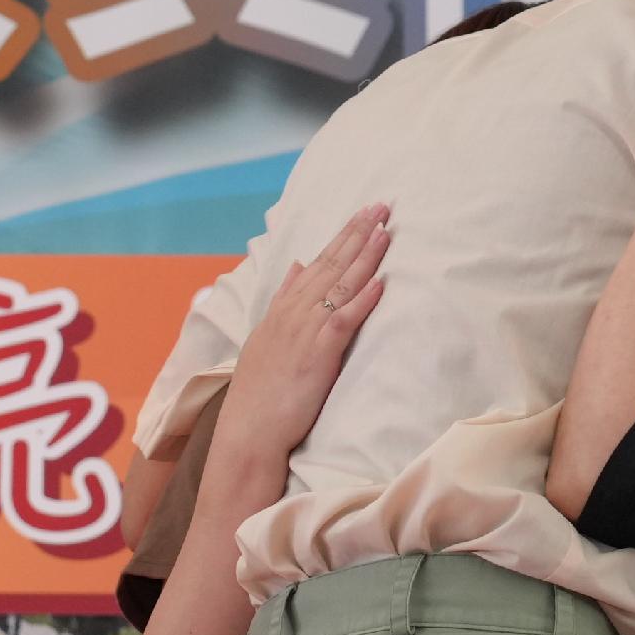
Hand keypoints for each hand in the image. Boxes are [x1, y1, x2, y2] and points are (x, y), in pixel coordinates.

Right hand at [217, 205, 389, 473]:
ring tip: (386, 230)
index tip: (364, 214)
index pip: (318, 263)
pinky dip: (362, 299)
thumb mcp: (267, 337)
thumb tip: (298, 266)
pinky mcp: (317, 353)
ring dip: (364, 256)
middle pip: (331, 265)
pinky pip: (344, 319)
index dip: (343, 237)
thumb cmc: (261, 391)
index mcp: (283, 308)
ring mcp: (305, 330)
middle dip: (358, 233)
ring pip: (339, 285)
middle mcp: (293, 312)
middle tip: (382, 205)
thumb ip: (284, 299)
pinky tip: (380, 281)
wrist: (249, 430)